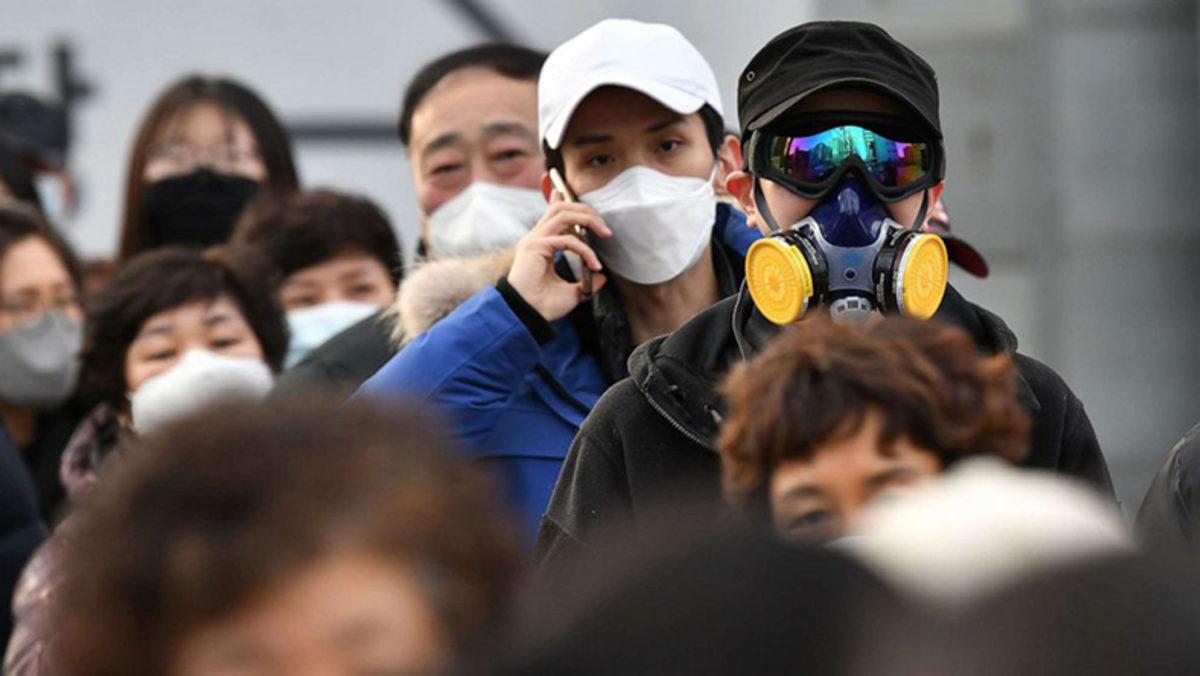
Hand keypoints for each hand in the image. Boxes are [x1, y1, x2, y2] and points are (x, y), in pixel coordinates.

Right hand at [506, 192, 611, 321]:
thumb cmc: (544, 306)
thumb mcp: (572, 292)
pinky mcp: (536, 247)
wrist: (527, 317)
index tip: (565, 191)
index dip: (558, 198)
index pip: (551, 214)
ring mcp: (535, 240)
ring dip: (588, 219)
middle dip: (586, 211)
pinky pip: (567, 240)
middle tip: (605, 229)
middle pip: (561, 208)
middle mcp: (536, 238)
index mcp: (540, 245)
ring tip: (605, 234)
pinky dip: (585, 250)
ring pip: (563, 214)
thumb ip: (586, 282)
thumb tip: (601, 277)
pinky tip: (594, 264)